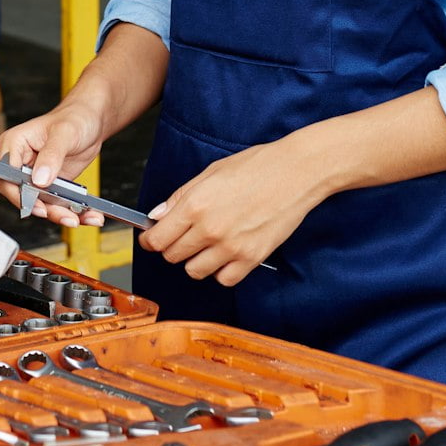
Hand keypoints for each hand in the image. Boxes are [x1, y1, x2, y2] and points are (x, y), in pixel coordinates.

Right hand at [0, 104, 106, 226]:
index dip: (18, 193)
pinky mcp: (50, 185)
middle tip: (64, 215)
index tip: (36, 204)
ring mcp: (35, 176)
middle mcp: (21, 162)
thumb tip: (39, 179)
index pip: (6, 175)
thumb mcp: (64, 133)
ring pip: (40, 204)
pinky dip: (72, 212)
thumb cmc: (74, 117)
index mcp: (14, 144)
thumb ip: (51, 155)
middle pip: (22, 195)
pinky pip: (56, 204)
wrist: (91, 121)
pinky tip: (88, 215)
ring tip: (78, 217)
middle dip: (43, 209)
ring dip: (59, 214)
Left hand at [138, 137, 322, 284]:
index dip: (150, 240)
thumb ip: (181, 197)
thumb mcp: (211, 172)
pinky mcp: (251, 259)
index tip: (151, 239)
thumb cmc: (255, 166)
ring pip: (195, 271)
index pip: (158, 238)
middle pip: (173, 256)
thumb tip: (157, 215)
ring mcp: (231, 247)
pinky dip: (220, 271)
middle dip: (172, 247)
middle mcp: (209, 229)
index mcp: (195, 204)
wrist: (295, 173)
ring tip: (207, 243)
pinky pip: (224, 279)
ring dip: (196, 260)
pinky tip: (225, 253)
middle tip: (183, 236)